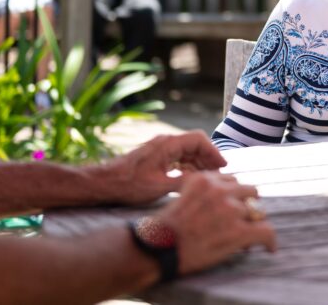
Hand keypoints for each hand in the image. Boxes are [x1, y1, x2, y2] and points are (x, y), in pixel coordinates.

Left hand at [94, 132, 227, 204]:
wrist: (104, 183)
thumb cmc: (129, 185)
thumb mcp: (160, 186)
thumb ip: (185, 182)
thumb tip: (206, 183)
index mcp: (168, 145)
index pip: (199, 139)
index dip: (214, 152)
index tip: (223, 166)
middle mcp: (165, 142)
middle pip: (194, 144)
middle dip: (208, 158)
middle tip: (218, 175)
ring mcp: (159, 149)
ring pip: (186, 151)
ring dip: (198, 163)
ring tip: (207, 179)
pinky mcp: (154, 157)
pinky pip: (177, 157)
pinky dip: (187, 166)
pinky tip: (190, 179)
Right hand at [154, 171, 276, 273]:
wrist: (158, 248)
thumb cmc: (166, 228)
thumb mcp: (182, 196)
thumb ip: (204, 192)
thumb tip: (226, 198)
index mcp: (204, 178)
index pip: (231, 180)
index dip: (234, 195)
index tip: (232, 207)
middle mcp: (219, 189)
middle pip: (249, 190)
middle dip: (248, 205)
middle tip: (244, 220)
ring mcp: (230, 209)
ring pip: (258, 212)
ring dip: (252, 225)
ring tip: (247, 239)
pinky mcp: (238, 230)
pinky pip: (266, 231)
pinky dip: (269, 241)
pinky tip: (269, 248)